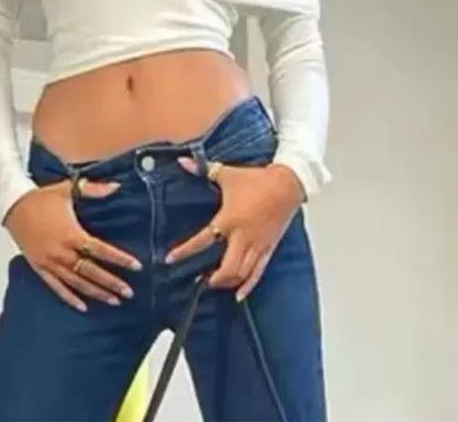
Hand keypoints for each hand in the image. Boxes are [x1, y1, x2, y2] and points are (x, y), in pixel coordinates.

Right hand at [4, 177, 142, 312]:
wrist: (12, 206)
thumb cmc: (41, 198)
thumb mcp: (68, 189)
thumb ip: (94, 189)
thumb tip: (117, 186)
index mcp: (71, 234)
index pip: (101, 250)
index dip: (120, 259)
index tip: (136, 266)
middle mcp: (62, 252)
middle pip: (91, 271)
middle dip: (111, 282)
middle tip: (129, 293)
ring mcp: (50, 262)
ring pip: (77, 283)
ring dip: (96, 292)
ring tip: (114, 301)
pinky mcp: (40, 268)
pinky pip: (56, 287)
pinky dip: (69, 298)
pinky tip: (83, 307)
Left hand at [165, 157, 303, 301]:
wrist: (288, 184)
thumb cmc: (257, 179)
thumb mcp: (227, 173)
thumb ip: (203, 169)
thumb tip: (182, 161)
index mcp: (229, 219)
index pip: (204, 240)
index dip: (185, 251)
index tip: (169, 259)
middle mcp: (243, 237)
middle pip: (227, 267)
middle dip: (213, 278)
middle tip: (200, 280)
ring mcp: (257, 245)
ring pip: (242, 273)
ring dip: (227, 282)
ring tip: (215, 283)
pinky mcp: (268, 248)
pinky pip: (258, 272)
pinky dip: (248, 285)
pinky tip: (239, 295)